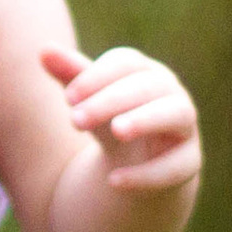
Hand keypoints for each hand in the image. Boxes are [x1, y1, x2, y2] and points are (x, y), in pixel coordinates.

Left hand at [40, 45, 201, 192]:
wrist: (140, 162)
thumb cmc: (111, 118)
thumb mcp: (90, 100)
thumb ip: (71, 76)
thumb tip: (43, 51)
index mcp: (146, 72)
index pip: (127, 63)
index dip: (97, 76)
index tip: (68, 98)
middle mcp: (171, 93)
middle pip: (148, 86)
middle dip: (111, 100)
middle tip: (75, 119)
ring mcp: (184, 126)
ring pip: (176, 115)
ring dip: (145, 119)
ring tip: (116, 129)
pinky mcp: (188, 162)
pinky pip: (175, 167)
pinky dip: (146, 175)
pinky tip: (113, 181)